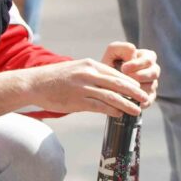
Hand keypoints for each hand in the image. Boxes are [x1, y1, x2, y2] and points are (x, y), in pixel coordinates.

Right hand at [1, 50, 155, 117]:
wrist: (35, 83)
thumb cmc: (56, 79)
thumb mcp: (77, 70)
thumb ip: (93, 76)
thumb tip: (109, 87)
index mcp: (90, 64)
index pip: (116, 73)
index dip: (130, 82)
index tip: (139, 89)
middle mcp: (88, 74)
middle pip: (118, 83)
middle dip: (134, 92)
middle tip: (145, 99)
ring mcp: (83, 87)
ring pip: (112, 96)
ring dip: (127, 104)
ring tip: (137, 110)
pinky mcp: (77, 100)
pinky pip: (99, 106)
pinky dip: (112, 111)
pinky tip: (119, 115)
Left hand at [104, 41, 158, 102]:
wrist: (103, 82)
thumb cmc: (109, 64)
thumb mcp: (112, 52)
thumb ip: (122, 48)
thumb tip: (133, 56)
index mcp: (146, 57)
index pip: (149, 59)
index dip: (137, 64)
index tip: (123, 68)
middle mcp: (152, 70)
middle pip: (154, 73)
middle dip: (140, 76)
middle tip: (126, 79)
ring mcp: (151, 85)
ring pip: (151, 87)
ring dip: (138, 88)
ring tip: (125, 89)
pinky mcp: (148, 98)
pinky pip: (148, 100)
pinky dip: (140, 101)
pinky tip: (129, 100)